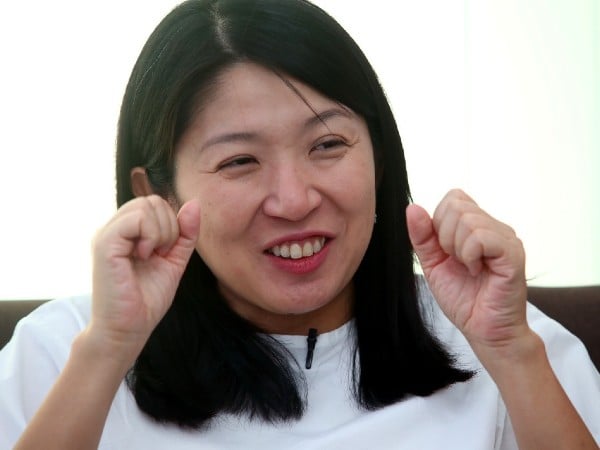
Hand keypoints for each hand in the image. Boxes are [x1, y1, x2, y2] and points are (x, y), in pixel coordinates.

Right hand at [88, 195, 200, 360]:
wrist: (129, 329)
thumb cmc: (147, 299)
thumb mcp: (175, 260)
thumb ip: (185, 233)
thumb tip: (194, 203)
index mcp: (126, 231)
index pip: (155, 204)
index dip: (172, 224)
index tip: (165, 252)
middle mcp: (113, 228)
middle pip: (151, 201)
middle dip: (169, 227)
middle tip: (160, 254)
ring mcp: (106, 234)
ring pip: (145, 206)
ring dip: (161, 232)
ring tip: (151, 256)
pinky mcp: (104, 243)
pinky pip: (136, 219)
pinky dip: (150, 236)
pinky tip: (143, 256)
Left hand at [406, 189, 528, 355]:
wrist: (483, 330)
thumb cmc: (463, 299)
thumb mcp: (434, 264)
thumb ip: (422, 236)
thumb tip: (412, 207)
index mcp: (478, 226)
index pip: (454, 197)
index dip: (439, 221)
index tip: (446, 251)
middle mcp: (495, 227)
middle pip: (457, 206)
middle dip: (445, 238)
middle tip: (458, 262)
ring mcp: (506, 239)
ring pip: (468, 220)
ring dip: (458, 250)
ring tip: (470, 269)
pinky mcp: (512, 254)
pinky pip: (481, 237)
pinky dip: (469, 256)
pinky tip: (478, 271)